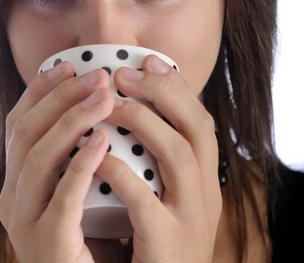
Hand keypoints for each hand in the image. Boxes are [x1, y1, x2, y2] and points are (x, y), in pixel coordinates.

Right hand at [0, 62, 126, 262]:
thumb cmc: (94, 235)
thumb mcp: (80, 185)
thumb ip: (79, 150)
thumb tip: (101, 98)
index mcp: (16, 180)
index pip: (19, 124)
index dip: (39, 91)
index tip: (67, 65)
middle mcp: (11, 197)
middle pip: (26, 133)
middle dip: (60, 97)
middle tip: (97, 76)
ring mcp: (24, 222)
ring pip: (38, 159)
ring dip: (72, 121)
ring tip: (104, 97)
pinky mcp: (47, 244)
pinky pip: (62, 198)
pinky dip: (81, 165)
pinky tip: (103, 140)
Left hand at [95, 56, 222, 262]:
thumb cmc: (152, 243)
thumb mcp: (165, 197)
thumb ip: (154, 160)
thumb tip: (127, 110)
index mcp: (205, 180)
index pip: (200, 120)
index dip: (176, 86)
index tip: (148, 59)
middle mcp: (206, 196)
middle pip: (197, 128)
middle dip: (162, 92)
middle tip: (123, 74)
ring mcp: (190, 221)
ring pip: (179, 155)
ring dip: (143, 121)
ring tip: (108, 105)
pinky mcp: (166, 246)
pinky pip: (145, 202)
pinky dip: (120, 173)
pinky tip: (97, 155)